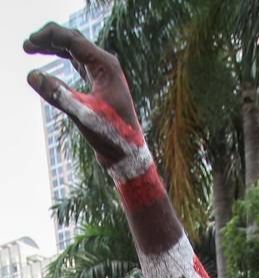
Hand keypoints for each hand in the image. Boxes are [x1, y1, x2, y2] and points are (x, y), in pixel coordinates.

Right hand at [24, 25, 142, 170]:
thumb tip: (32, 75)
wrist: (129, 155)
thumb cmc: (112, 136)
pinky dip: (61, 60)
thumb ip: (58, 94)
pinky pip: (77, 64)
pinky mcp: (98, 85)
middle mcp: (106, 65)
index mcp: (106, 65)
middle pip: (73, 41)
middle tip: (27, 46)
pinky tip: (50, 61)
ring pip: (74, 52)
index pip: (73, 40)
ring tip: (32, 49)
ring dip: (53, 48)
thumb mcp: (83, 115)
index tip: (29, 43)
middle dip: (49, 39)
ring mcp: (103, 74)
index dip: (49, 37)